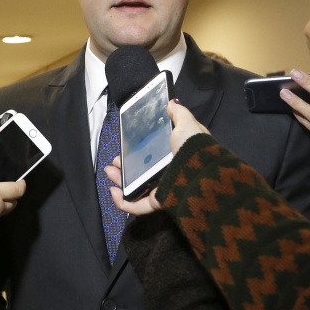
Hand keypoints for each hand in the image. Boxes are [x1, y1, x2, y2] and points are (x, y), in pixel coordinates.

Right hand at [107, 100, 207, 215]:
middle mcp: (169, 173)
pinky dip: (122, 202)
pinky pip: (137, 206)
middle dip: (124, 167)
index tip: (126, 146)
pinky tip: (113, 192)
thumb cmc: (192, 148)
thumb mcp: (187, 125)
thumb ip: (179, 114)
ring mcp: (163, 189)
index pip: (153, 154)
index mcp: (175, 155)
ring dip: (119, 182)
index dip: (138, 151)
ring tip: (109, 172)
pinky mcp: (158, 203)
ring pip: (136, 189)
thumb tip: (172, 102)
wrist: (199, 172)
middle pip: (141, 172)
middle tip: (114, 161)